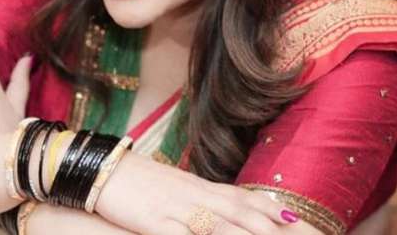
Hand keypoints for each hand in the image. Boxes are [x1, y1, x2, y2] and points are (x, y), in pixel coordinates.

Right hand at [94, 152, 297, 234]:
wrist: (102, 169)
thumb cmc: (138, 181)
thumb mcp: (173, 187)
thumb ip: (197, 198)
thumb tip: (220, 208)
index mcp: (199, 186)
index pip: (240, 196)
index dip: (266, 208)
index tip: (292, 218)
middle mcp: (194, 195)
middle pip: (237, 211)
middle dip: (267, 224)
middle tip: (294, 230)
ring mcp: (176, 209)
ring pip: (218, 226)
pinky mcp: (155, 223)